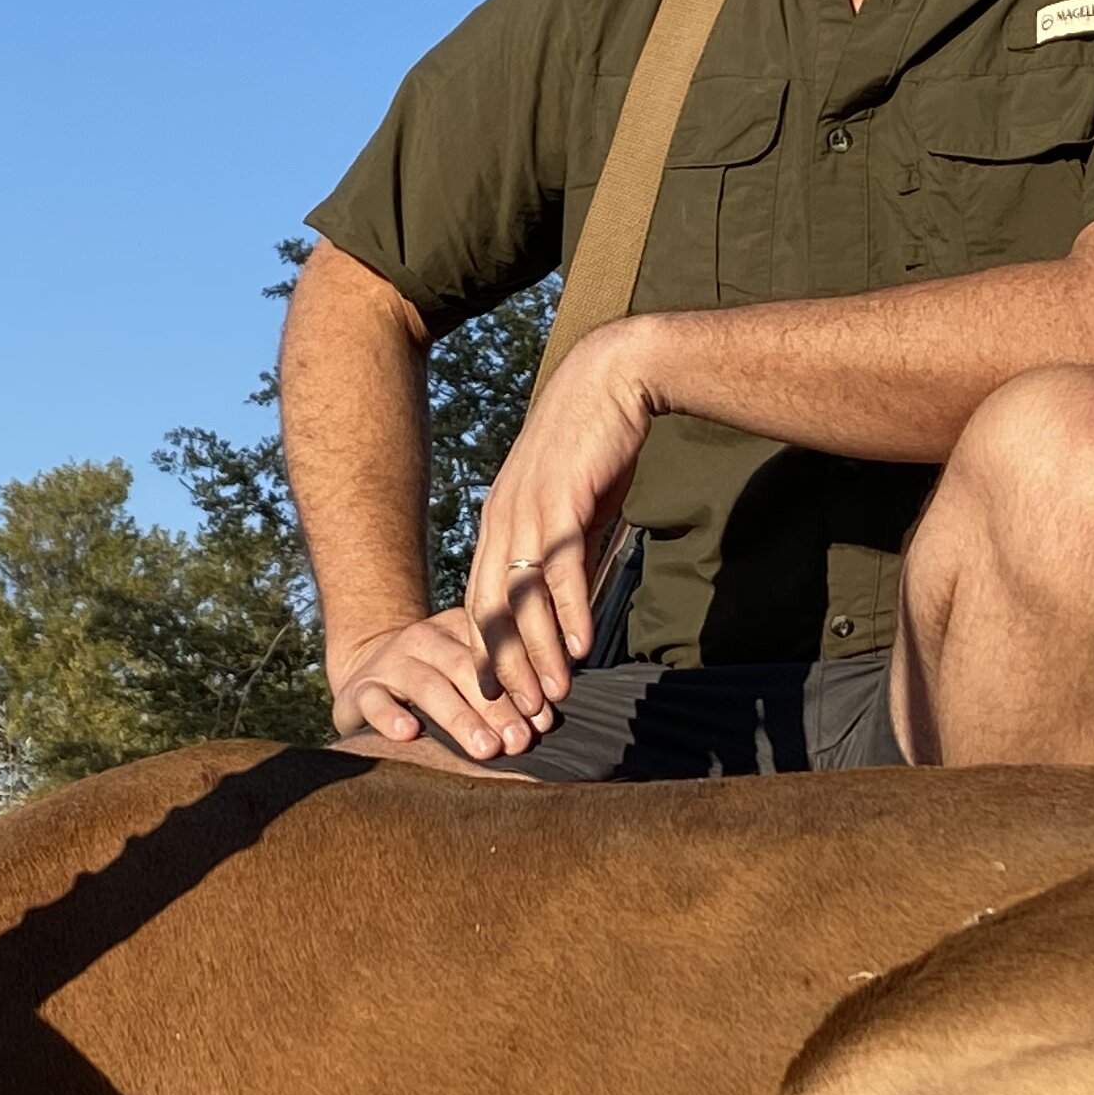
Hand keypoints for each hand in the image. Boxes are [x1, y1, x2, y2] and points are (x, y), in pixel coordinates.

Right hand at [330, 607, 554, 760]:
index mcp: (457, 629)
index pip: (492, 654)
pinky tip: (408, 733)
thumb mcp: (465, 674)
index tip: (543, 719)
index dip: (520, 686)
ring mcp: (390, 663)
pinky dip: (390, 716)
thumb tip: (547, 719)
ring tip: (485, 748)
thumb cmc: (433, 685)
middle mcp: (423, 639)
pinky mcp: (359, 689)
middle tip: (520, 741)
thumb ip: (502, 688)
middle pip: (465, 670)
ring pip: (426, 686)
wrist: (366, 678)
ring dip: (459, 718)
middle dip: (497, 708)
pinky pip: (374, 700)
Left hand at [465, 317, 659, 715]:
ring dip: (537, 652)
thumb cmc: (594, 444)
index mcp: (499, 522)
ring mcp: (528, 510)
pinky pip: (561, 567)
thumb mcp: (572, 507)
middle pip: (493, 609)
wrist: (611, 379)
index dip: (487, 651)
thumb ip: (566, 554)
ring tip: (551, 695)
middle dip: (506, 667)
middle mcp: (502, 520)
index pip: (482, 600)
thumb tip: (570, 602)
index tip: (496, 695)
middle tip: (519, 715)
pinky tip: (580, 645)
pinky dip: (567, 610)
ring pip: (523, 597)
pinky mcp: (561, 500)